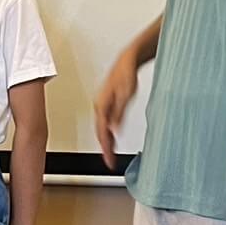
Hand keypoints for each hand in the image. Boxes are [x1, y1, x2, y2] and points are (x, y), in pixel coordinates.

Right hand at [94, 50, 138, 169]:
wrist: (126, 62)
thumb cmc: (126, 74)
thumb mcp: (125, 95)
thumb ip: (119, 113)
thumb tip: (114, 130)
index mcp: (101, 105)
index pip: (102, 132)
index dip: (105, 148)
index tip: (109, 160)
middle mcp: (99, 106)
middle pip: (100, 132)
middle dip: (105, 148)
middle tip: (110, 162)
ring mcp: (102, 105)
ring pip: (102, 128)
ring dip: (106, 141)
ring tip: (111, 154)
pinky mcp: (107, 104)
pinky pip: (105, 122)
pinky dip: (108, 132)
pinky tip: (112, 138)